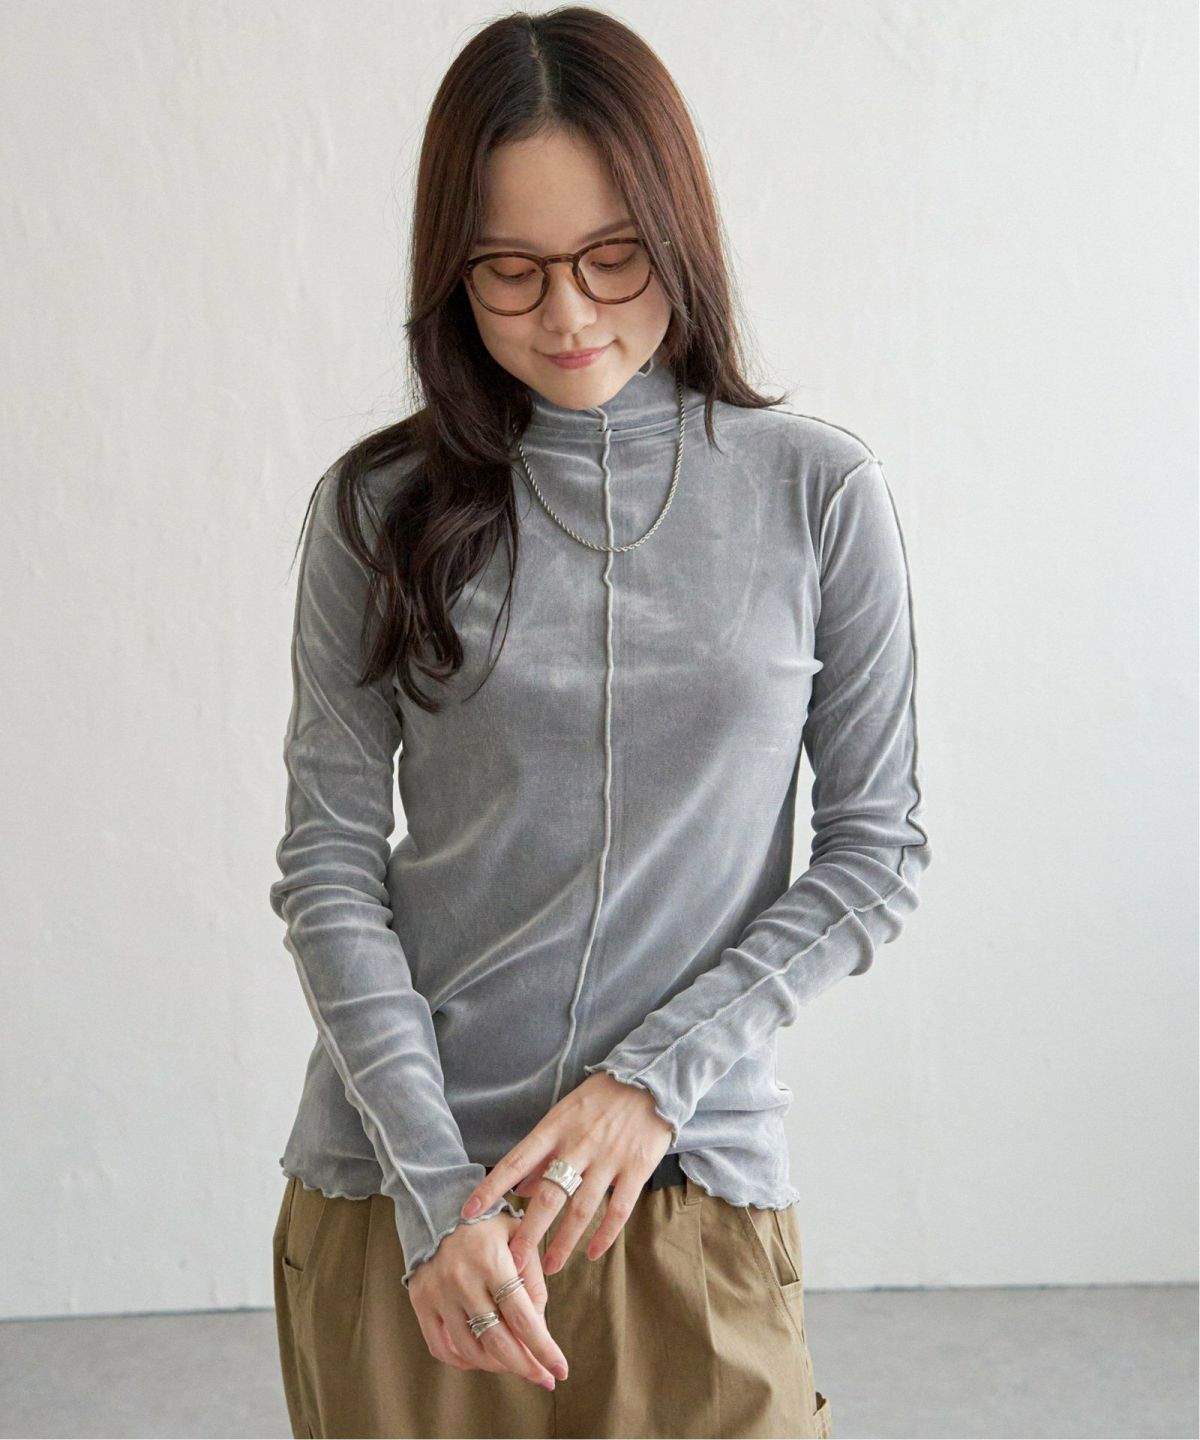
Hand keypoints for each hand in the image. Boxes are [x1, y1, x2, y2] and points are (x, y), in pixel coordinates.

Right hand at [407, 1210, 568, 1387]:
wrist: (437, 1206)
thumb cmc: (487, 1224)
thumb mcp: (518, 1237)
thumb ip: (532, 1278)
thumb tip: (539, 1329)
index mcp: (492, 1259)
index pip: (523, 1317)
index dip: (543, 1349)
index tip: (560, 1370)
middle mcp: (462, 1279)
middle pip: (498, 1341)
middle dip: (525, 1366)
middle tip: (542, 1378)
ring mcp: (438, 1293)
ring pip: (471, 1350)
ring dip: (498, 1365)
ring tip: (515, 1363)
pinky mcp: (420, 1301)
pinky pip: (442, 1348)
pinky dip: (465, 1361)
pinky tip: (483, 1358)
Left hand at [459, 1072, 673, 1277]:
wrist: (649, 1080)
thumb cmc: (600, 1098)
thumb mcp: (564, 1114)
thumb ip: (542, 1151)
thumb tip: (520, 1187)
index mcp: (555, 1128)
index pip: (516, 1161)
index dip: (491, 1187)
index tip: (469, 1211)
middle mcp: (578, 1145)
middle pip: (548, 1195)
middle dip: (528, 1232)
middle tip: (512, 1263)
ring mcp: (608, 1158)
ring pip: (581, 1209)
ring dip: (564, 1242)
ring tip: (549, 1267)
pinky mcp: (636, 1169)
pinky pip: (618, 1209)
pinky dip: (605, 1235)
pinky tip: (592, 1253)